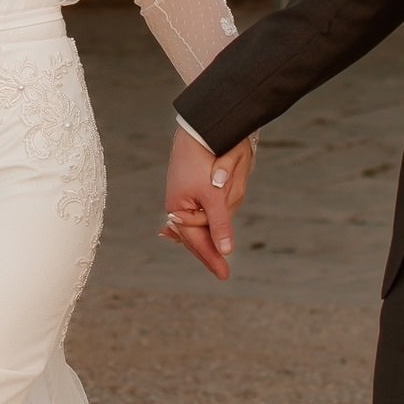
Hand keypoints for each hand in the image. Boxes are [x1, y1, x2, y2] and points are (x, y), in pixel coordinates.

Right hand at [160, 127, 254, 281]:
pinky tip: (196, 234)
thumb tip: (225, 250)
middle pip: (197, 234)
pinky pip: (202, 211)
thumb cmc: (205, 160)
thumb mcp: (215, 195)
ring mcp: (185, 196)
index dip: (212, 258)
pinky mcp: (193, 187)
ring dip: (210, 229)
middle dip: (208, 249)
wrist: (202, 128)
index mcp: (178, 208)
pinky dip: (204, 223)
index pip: (197, 241)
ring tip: (216, 246)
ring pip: (204, 222)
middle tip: (222, 271)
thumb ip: (219, 223)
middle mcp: (179, 205)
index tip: (224, 275)